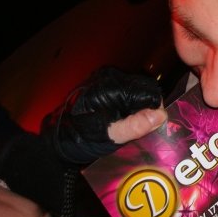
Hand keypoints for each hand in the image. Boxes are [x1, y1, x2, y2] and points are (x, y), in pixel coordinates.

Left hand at [42, 67, 165, 163]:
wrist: (57, 139)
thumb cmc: (81, 139)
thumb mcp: (109, 137)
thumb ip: (134, 126)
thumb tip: (160, 116)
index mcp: (112, 87)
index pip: (149, 92)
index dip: (155, 110)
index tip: (151, 126)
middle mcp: (111, 77)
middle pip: (146, 89)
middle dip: (148, 108)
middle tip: (141, 127)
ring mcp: (107, 79)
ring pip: (139, 89)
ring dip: (140, 106)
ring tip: (129, 123)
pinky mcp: (105, 84)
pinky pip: (128, 91)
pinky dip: (131, 104)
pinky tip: (122, 117)